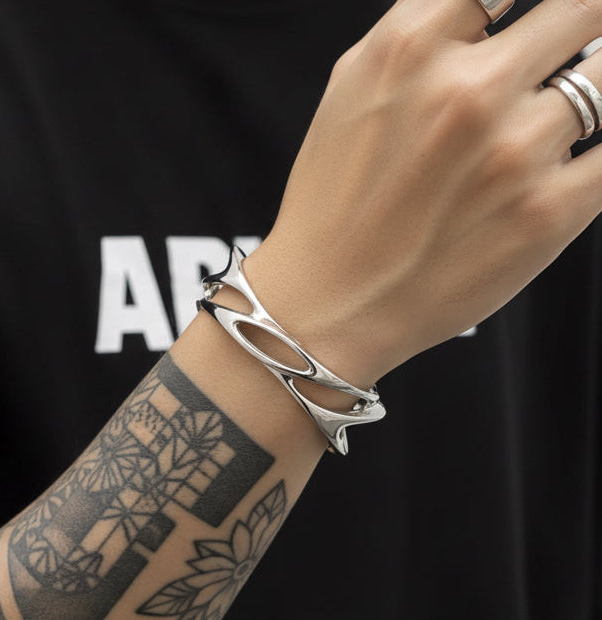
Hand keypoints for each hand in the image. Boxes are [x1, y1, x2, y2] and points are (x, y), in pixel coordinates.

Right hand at [245, 0, 601, 386]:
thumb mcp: (352, 90)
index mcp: (409, 47)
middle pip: (583, 8)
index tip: (548, 21)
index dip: (534, 5)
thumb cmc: (333, 205)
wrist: (327, 306)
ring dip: (595, 86)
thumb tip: (489, 4)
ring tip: (559, 112)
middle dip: (587, 23)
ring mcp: (514, 151)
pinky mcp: (549, 213)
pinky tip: (579, 153)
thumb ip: (422, 31)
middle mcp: (466, 89)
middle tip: (582, 41)